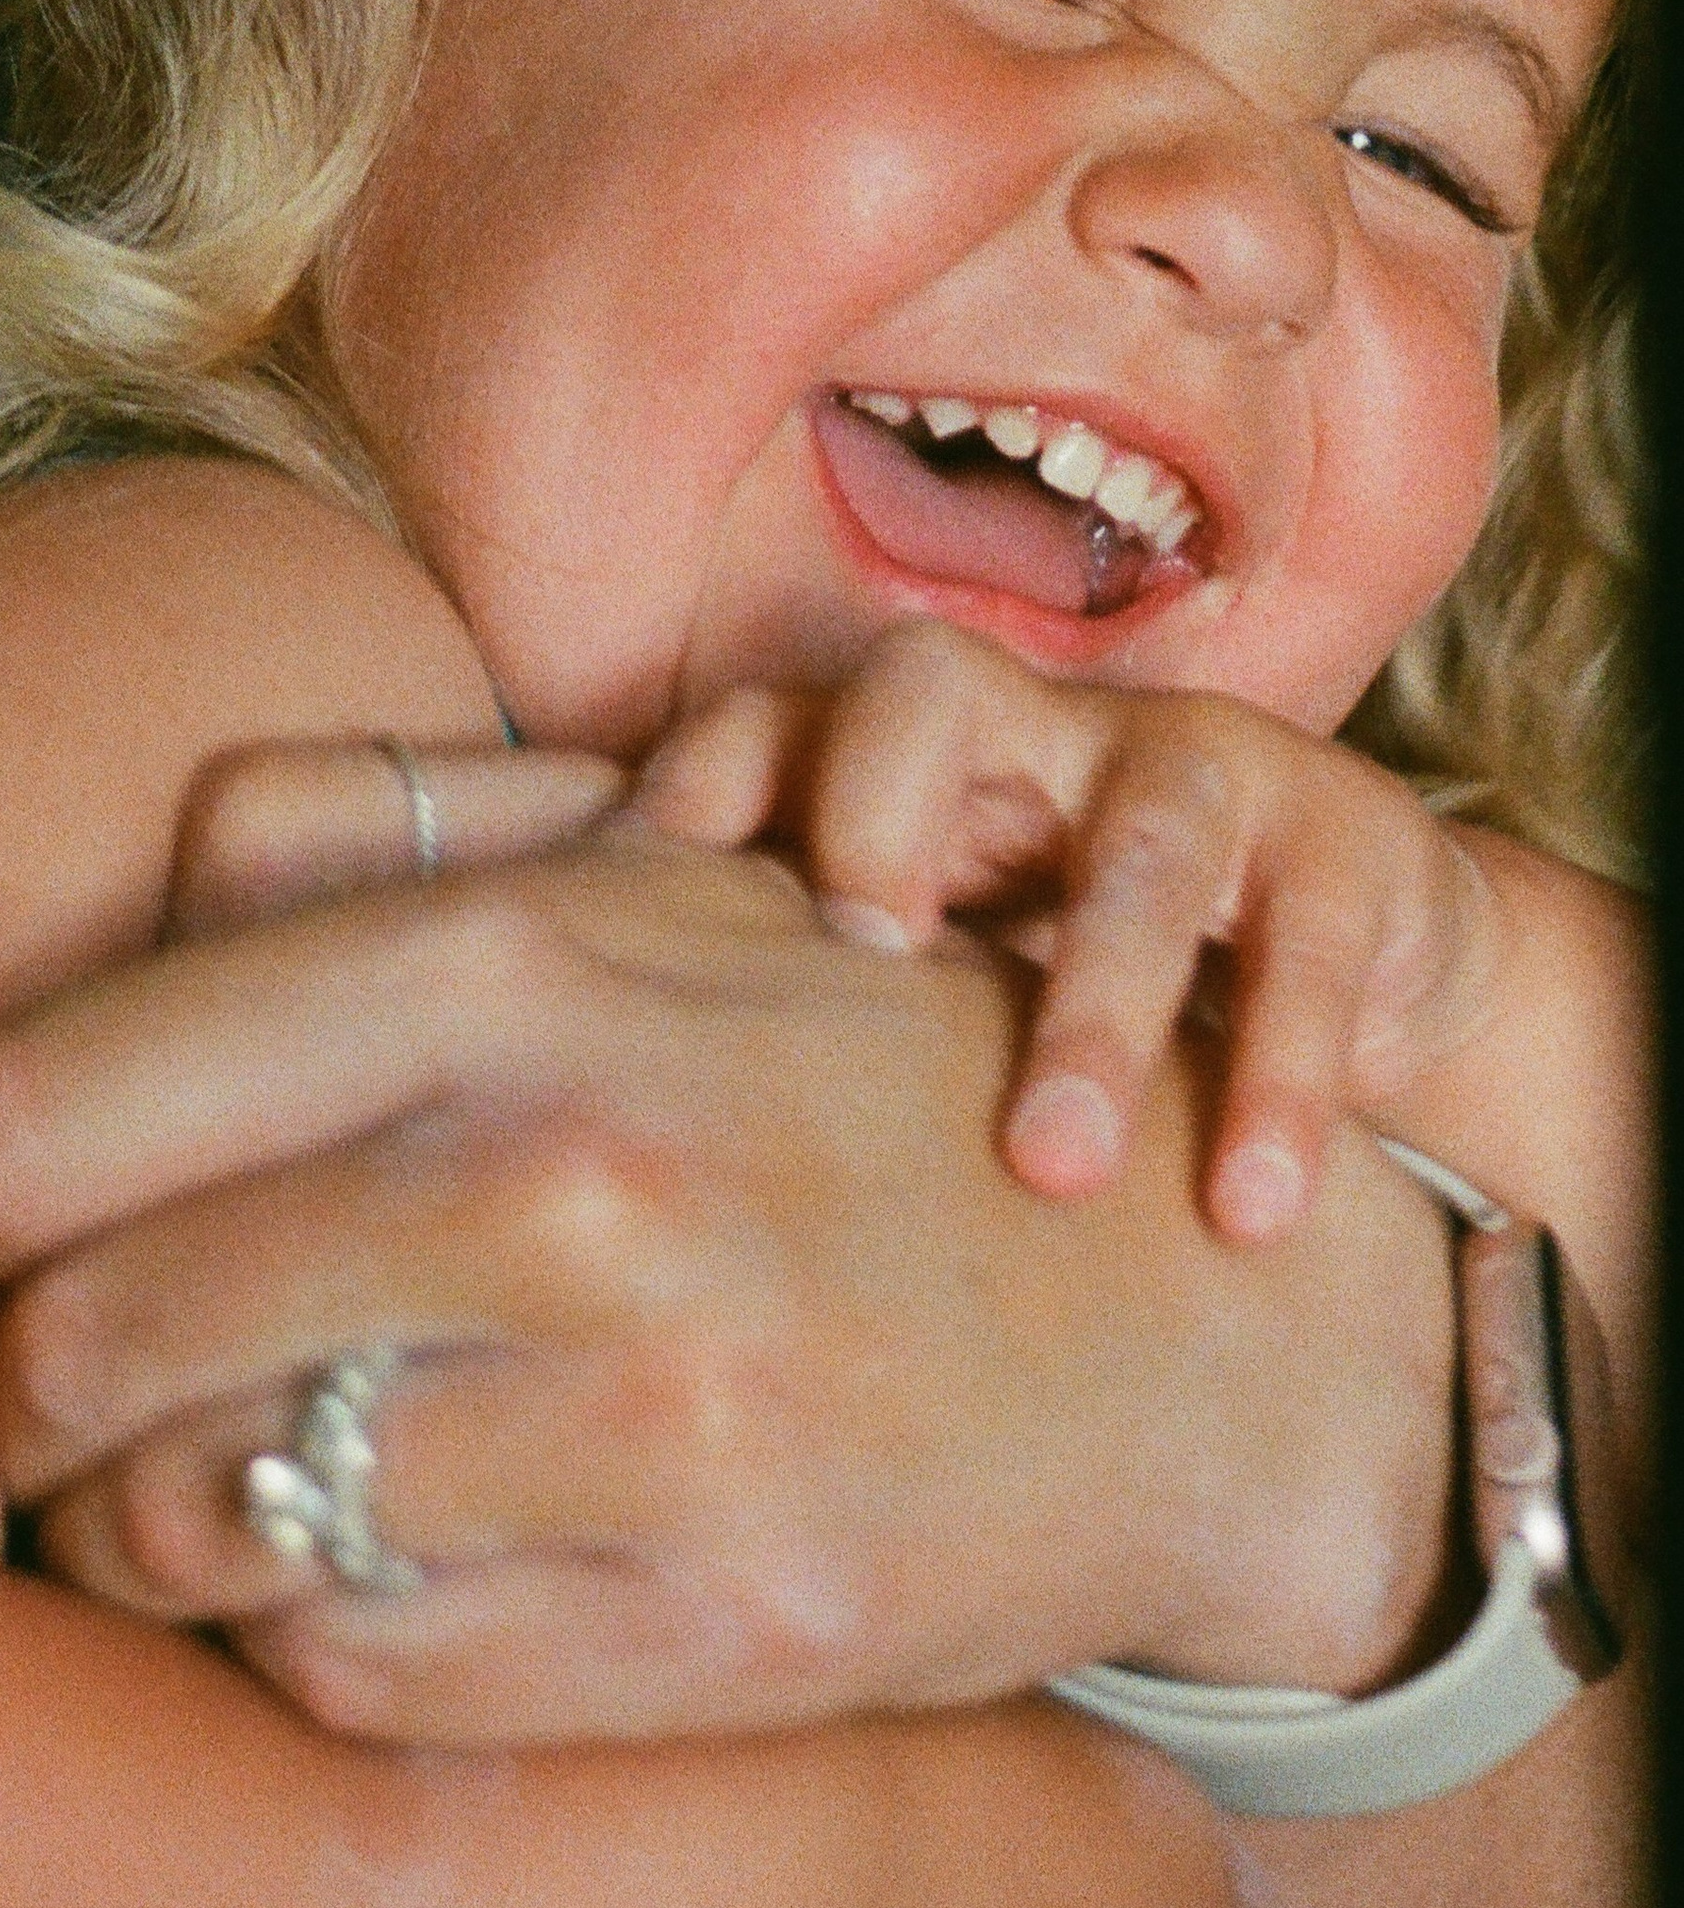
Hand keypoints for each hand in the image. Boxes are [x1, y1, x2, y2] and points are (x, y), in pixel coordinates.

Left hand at [0, 805, 1456, 1748]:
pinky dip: (294, 1631)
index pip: (40, 1110)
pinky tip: (346, 1562)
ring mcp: (657, 1421)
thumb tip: (138, 882)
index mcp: (519, 961)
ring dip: (146, 1523)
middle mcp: (575, 1180)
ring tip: (187, 1479)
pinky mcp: (720, 1632)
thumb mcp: (641, 879)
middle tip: (80, 1378)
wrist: (1183, 1313)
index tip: (36, 1206)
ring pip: (193, 1527)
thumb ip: (369, 843)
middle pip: (82, 1336)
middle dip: (43, 1375)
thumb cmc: (842, 1073)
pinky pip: (349, 1671)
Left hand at [629, 624, 1501, 1239]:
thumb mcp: (918, 996)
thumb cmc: (1063, 989)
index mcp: (898, 760)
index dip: (696, 805)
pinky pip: (1314, 941)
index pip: (763, 725)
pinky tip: (1249, 1211)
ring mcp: (1195, 770)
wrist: (1355, 963)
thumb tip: (553, 1176)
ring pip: (1136, 843)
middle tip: (857, 977)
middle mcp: (1034, 731)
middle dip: (878, 823)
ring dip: (1093, 1010)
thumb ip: (774, 1030)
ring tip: (1052, 1170)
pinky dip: (1281, 1078)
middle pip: (923, 695)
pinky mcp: (1346, 845)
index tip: (635, 954)